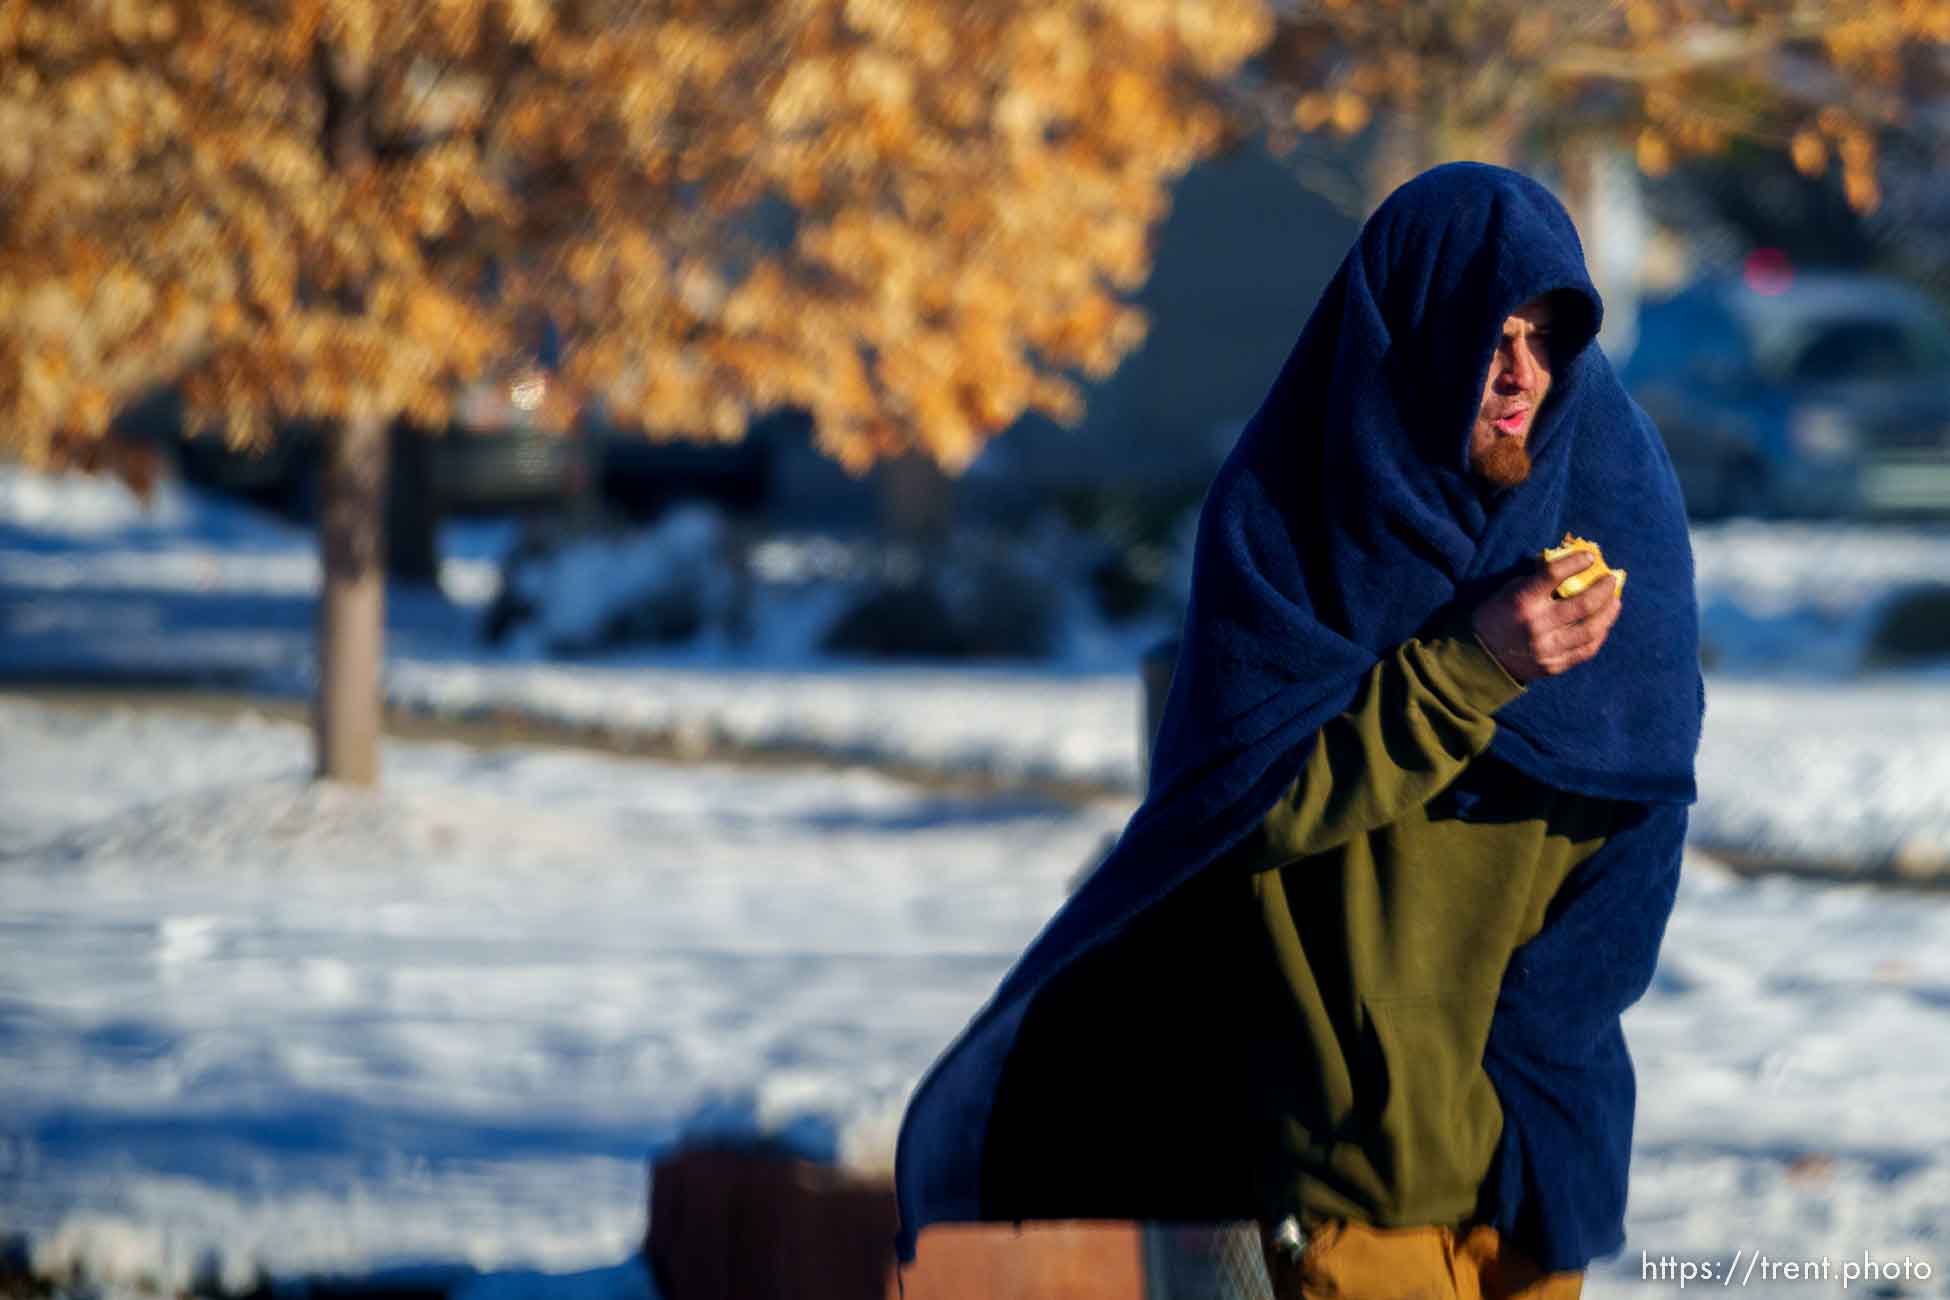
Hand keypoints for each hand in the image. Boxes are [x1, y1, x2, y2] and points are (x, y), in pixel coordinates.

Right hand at [1470, 550, 1621, 683]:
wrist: (1481, 657)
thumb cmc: (1496, 615)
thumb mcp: (1510, 590)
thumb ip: (1537, 579)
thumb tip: (1569, 563)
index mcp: (1523, 601)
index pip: (1555, 574)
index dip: (1576, 562)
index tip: (1590, 557)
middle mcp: (1537, 625)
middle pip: (1583, 604)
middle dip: (1603, 589)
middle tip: (1611, 580)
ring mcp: (1547, 648)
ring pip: (1591, 629)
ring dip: (1608, 613)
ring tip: (1614, 601)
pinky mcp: (1554, 666)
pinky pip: (1586, 650)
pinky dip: (1599, 635)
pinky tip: (1603, 625)